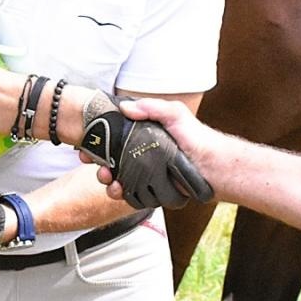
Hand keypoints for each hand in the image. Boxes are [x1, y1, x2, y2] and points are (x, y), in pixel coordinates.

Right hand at [77, 93, 213, 209]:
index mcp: (143, 135)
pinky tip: (120, 191)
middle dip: (98, 163)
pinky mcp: (151, 190)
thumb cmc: (197, 137)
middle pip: (110, 159)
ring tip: (109, 180)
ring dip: (107, 180)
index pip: (113, 137)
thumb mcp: (175, 114)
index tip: (85, 145)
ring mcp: (145, 173)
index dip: (96, 141)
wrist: (214, 168)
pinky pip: (130, 194)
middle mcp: (142, 154)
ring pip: (117, 177)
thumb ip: (152, 108)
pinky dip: (121, 194)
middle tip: (95, 165)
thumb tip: (125, 107)